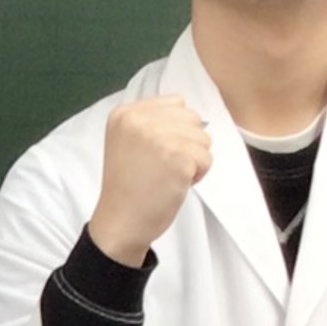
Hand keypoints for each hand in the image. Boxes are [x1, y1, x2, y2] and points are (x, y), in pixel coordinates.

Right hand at [87, 95, 211, 266]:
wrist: (120, 222)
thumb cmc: (128, 186)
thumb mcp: (128, 141)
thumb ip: (153, 122)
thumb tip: (194, 119)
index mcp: (125, 114)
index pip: (176, 104)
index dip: (175, 130)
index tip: (155, 153)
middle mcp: (139, 120)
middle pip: (192, 118)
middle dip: (186, 143)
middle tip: (162, 166)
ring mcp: (159, 138)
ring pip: (203, 137)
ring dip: (193, 159)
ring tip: (169, 175)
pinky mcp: (178, 157)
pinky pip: (206, 158)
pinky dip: (197, 174)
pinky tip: (175, 184)